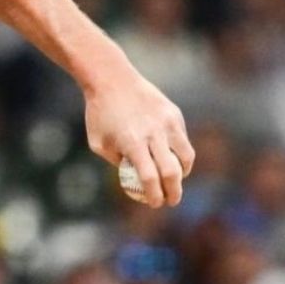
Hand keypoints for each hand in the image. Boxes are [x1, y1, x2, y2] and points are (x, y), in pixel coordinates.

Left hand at [83, 71, 194, 207]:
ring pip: (185, 157)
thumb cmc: (100, 114)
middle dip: (174, 192)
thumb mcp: (99, 143)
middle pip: (172, 171)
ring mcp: (167, 123)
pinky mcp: (174, 114)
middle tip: (171, 201)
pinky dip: (181, 155)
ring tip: (174, 181)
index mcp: (131, 143)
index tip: (155, 204)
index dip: (154, 195)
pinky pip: (183, 141)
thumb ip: (117, 162)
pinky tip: (173, 160)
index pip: (149, 177)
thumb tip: (133, 180)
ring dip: (182, 174)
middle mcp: (153, 133)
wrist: (112, 79)